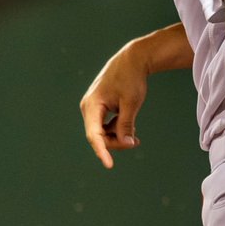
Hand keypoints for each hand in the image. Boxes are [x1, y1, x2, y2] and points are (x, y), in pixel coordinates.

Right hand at [80, 44, 148, 168]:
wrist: (131, 61)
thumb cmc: (131, 79)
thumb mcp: (131, 103)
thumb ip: (126, 125)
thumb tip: (125, 143)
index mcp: (92, 105)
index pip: (94, 134)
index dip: (102, 151)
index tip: (109, 165)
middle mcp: (88, 107)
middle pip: (99, 136)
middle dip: (116, 142)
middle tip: (136, 142)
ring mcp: (93, 108)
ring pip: (102, 132)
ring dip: (117, 137)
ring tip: (136, 137)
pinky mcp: (99, 108)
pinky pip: (105, 126)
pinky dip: (116, 130)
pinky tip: (130, 130)